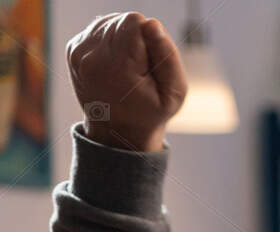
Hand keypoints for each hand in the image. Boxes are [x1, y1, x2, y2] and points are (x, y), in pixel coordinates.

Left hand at [67, 12, 187, 152]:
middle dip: (138, 39)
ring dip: (125, 39)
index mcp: (116, 68)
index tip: (150, 64)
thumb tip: (152, 24)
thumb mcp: (174, 93)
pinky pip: (99, 28)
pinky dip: (112, 41)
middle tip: (140, 70)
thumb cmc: (150, 112)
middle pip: (123, 20)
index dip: (150, 39)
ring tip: (129, 67)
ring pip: (111, 21)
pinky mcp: (73, 48)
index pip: (135, 22)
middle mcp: (91, 56)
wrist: (115, 130)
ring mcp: (78, 51)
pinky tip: (116, 64)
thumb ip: (168, 57)